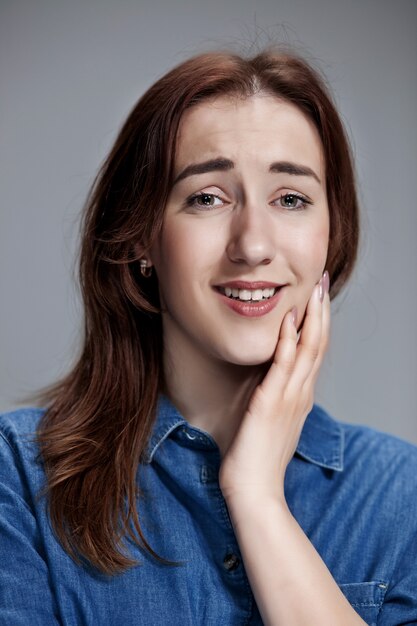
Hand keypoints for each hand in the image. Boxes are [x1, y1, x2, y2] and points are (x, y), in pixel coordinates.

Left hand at [218, 272, 329, 505]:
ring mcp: (289, 397)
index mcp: (300, 396)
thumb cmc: (257, 458)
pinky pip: (282, 365)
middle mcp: (301, 393)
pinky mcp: (271, 403)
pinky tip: (288, 319)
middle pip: (317, 344)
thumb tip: (270, 382)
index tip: (317, 299)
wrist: (254, 491)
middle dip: (321, 312)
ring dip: (312, 318)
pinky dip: (287, 340)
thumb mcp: (272, 422)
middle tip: (322, 283)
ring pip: (307, 350)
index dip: (319, 324)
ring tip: (314, 291)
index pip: (314, 352)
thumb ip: (276, 399)